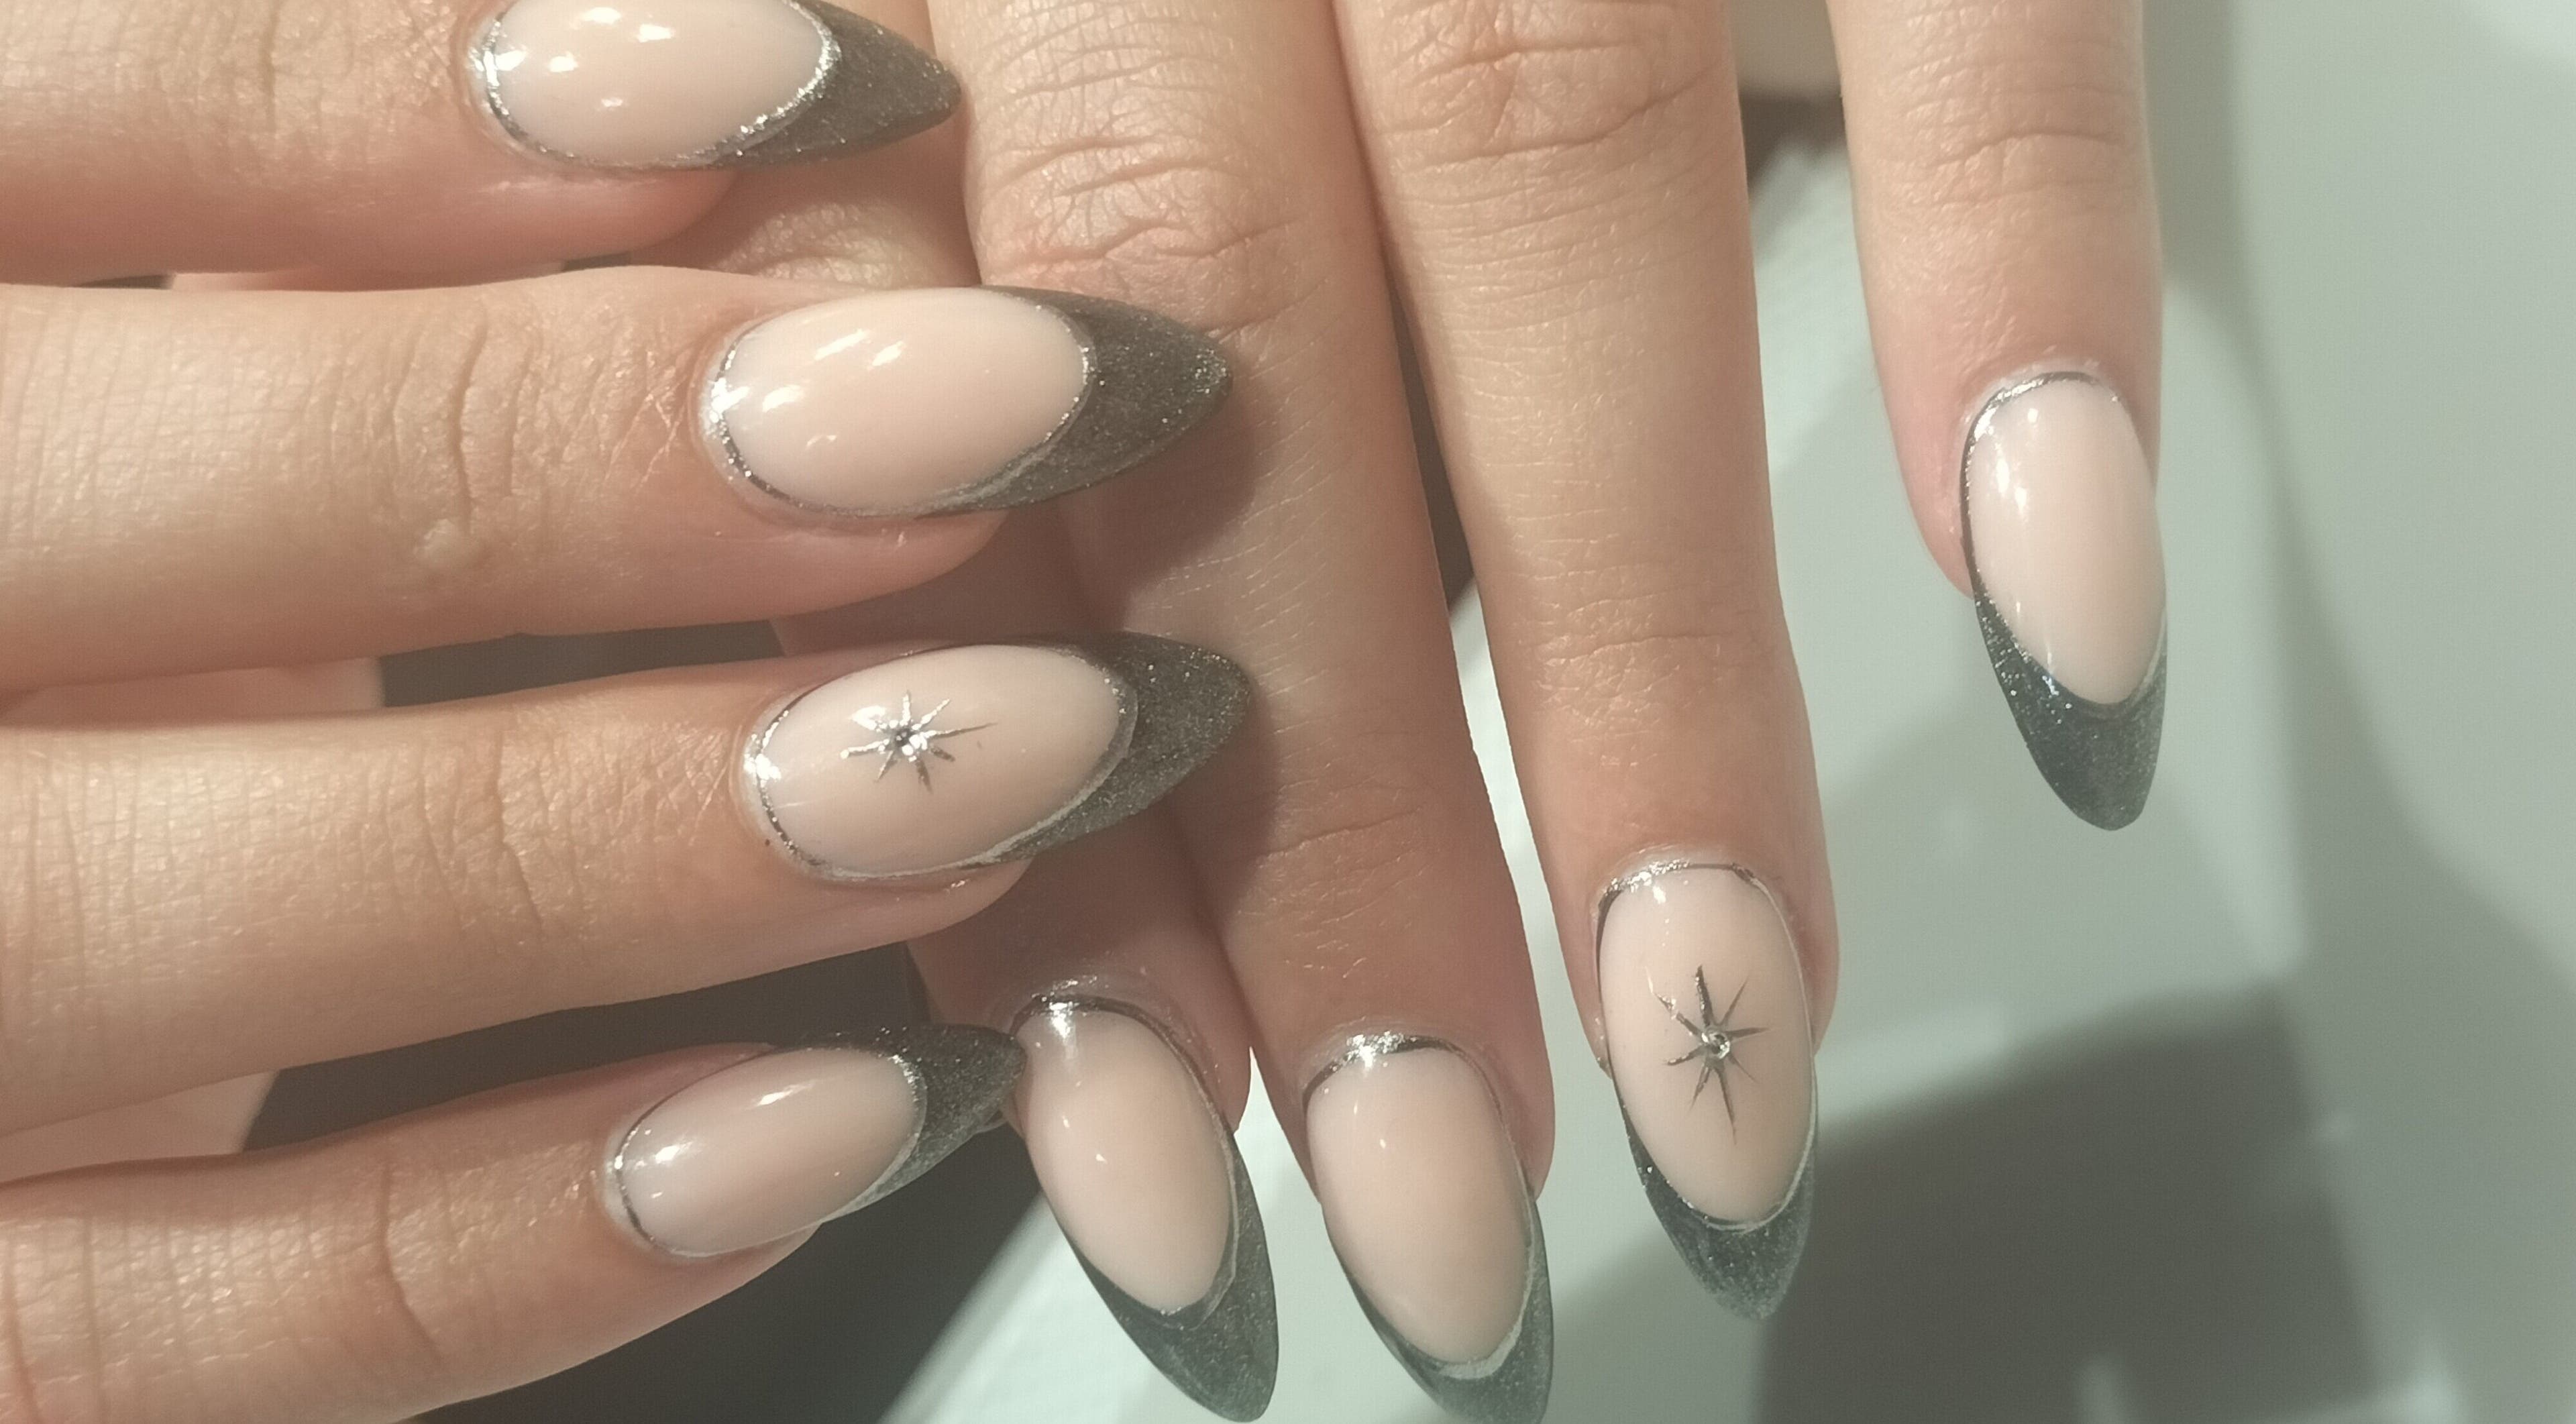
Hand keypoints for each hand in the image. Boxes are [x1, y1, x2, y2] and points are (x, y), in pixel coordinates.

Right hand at [0, 6, 1246, 1412]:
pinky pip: (181, 1317)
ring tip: (1032, 753)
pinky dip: (523, 1230)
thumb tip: (756, 101)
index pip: (58, 118)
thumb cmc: (124, 548)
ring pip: (152, 927)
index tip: (839, 85)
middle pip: (116, 512)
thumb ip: (356, 248)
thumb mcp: (183, 354)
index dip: (415, 94)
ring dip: (632, 842)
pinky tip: (843, 1115)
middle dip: (584, 461)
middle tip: (1015, 415)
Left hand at [731, 0, 2164, 1417]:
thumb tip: (1012, 784)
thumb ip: (891, 321)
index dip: (1023, 830)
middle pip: (1201, 365)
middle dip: (1325, 838)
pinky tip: (2051, 613)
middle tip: (1432, 1210)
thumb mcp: (901, 54)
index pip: (918, 443)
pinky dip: (2005, 274)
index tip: (1134, 1162)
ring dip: (1644, 672)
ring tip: (1714, 1039)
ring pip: (1534, 198)